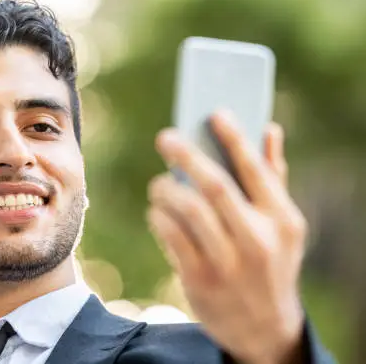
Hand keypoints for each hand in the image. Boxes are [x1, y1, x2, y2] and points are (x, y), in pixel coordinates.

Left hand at [147, 111, 306, 363]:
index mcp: (282, 220)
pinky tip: (157, 211)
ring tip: (159, 182)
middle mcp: (257, 240)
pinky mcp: (199, 279)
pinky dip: (159, 216)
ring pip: (188, 210)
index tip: (214, 113)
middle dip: (186, 156)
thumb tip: (270, 128)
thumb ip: (274, 177)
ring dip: (166, 188)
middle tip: (165, 137)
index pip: (255, 170)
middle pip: (215, 186)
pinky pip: (171, 237)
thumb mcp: (283, 227)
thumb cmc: (271, 264)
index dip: (233, 138)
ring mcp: (228, 262)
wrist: (264, 328)